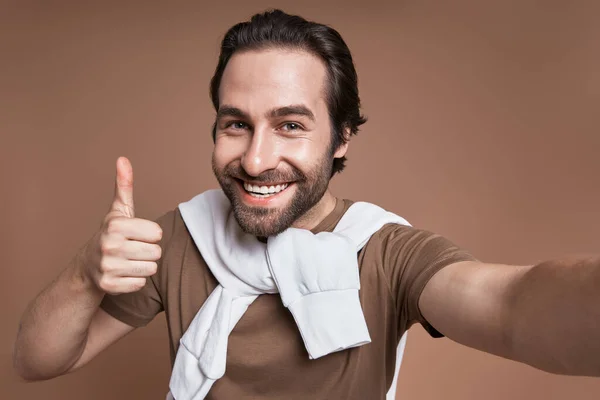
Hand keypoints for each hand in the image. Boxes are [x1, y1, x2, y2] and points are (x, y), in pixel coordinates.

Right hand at [82, 157, 162, 294]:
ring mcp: (108, 267)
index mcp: (116, 225)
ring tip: (129, 261)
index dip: (150, 234)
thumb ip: (124, 186)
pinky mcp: (109, 286)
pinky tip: (123, 274)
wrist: (86, 267)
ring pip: (151, 269)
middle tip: (132, 250)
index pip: (157, 233)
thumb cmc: (110, 235)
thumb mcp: (118, 211)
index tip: (136, 235)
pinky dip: (135, 281)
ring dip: (143, 266)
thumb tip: (123, 159)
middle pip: (156, 252)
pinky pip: (141, 284)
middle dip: (148, 252)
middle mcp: (110, 245)